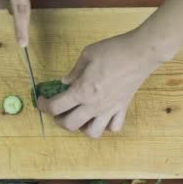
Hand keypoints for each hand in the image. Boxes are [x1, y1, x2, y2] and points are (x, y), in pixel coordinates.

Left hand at [37, 29, 177, 137]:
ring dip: (81, 127)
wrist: (141, 53)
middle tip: (57, 109)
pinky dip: (105, 126)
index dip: (44, 106)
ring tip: (79, 116)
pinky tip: (101, 116)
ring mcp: (109, 109)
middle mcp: (94, 105)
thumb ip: (74, 72)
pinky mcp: (122, 108)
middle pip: (69, 124)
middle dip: (58, 119)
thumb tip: (65, 81)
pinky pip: (113, 127)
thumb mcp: (87, 55)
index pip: (56, 107)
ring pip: (92, 132)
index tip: (41, 101)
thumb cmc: (114, 51)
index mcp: (82, 91)